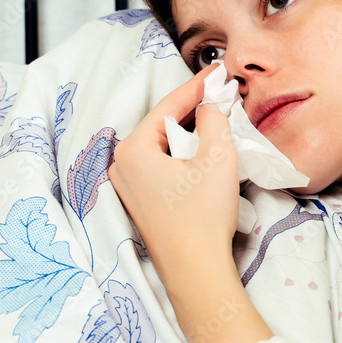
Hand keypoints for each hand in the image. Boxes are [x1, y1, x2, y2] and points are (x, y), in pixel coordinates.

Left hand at [108, 65, 238, 289]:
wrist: (196, 270)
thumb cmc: (203, 216)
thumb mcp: (216, 157)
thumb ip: (213, 120)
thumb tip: (210, 105)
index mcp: (133, 150)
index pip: (168, 106)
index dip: (197, 86)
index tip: (218, 72)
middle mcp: (122, 166)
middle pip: (162, 125)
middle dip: (192, 108)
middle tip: (219, 92)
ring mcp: (129, 187)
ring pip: (163, 146)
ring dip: (190, 132)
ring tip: (216, 117)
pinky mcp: (143, 203)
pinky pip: (162, 166)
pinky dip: (184, 154)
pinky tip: (204, 151)